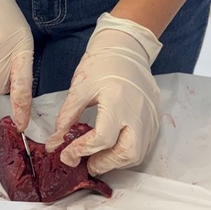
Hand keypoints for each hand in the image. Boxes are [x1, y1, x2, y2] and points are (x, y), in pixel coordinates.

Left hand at [46, 12, 161, 175]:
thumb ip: (68, 117)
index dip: (82, 151)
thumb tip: (55, 143)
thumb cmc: (103, 63)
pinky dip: (128, 151)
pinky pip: (145, 143)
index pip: (102, 138)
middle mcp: (138, 111)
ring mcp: (150, 115)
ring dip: (118, 161)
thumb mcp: (80, 87)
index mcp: (118, 100)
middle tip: (88, 162)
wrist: (126, 46)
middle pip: (127, 153)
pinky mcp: (155, 116)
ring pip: (138, 153)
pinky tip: (114, 146)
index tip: (67, 155)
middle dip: (105, 163)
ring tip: (100, 156)